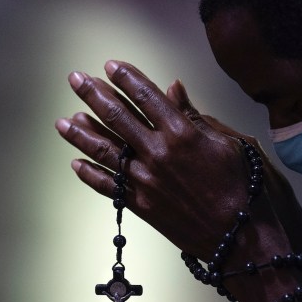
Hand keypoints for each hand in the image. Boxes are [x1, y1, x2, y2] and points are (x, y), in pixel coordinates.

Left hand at [56, 60, 286, 260]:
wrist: (237, 235)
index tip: (109, 66)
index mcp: (181, 133)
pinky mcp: (139, 204)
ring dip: (80, 133)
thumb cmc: (239, 186)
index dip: (125, 78)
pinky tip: (75, 163)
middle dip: (93, 95)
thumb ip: (194, 116)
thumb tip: (173, 88)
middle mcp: (157, 153)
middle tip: (75, 80)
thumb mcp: (226, 142)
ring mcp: (145, 180)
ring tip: (62, 121)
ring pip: (103, 150)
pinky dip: (89, 174)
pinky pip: (106, 186)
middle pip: (116, 116)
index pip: (145, 96)